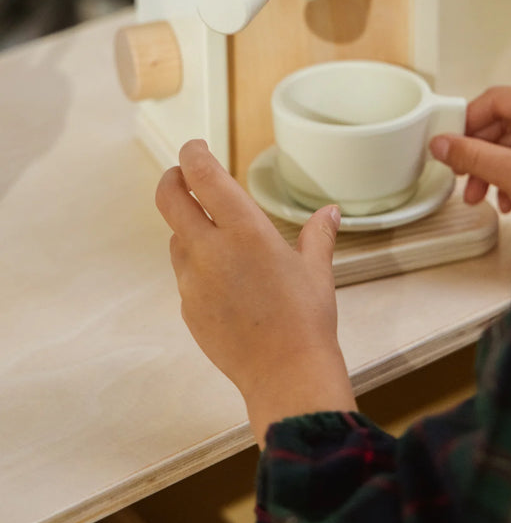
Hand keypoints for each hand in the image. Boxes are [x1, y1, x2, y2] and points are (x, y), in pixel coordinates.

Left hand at [155, 140, 356, 445]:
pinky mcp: (187, 308)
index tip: (195, 148)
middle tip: (183, 175)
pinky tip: (223, 278)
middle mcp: (210, 250)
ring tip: (213, 233)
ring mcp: (193, 281)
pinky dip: (196, 265)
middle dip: (173, 179)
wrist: (286, 374)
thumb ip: (318, 234)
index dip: (193, 154)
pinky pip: (184, 275)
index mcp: (244, 230)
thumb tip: (330, 213)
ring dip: (187, 227)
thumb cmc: (306, 319)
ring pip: (176, 239)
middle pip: (170, 199)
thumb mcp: (317, 269)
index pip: (202, 176)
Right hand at [430, 86, 510, 213]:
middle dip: (478, 153)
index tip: (448, 139)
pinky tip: (502, 199)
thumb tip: (441, 143)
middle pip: (503, 123)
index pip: (498, 99)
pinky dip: (507, 176)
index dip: (468, 120)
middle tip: (458, 170)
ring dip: (489, 168)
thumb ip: (471, 154)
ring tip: (477, 193)